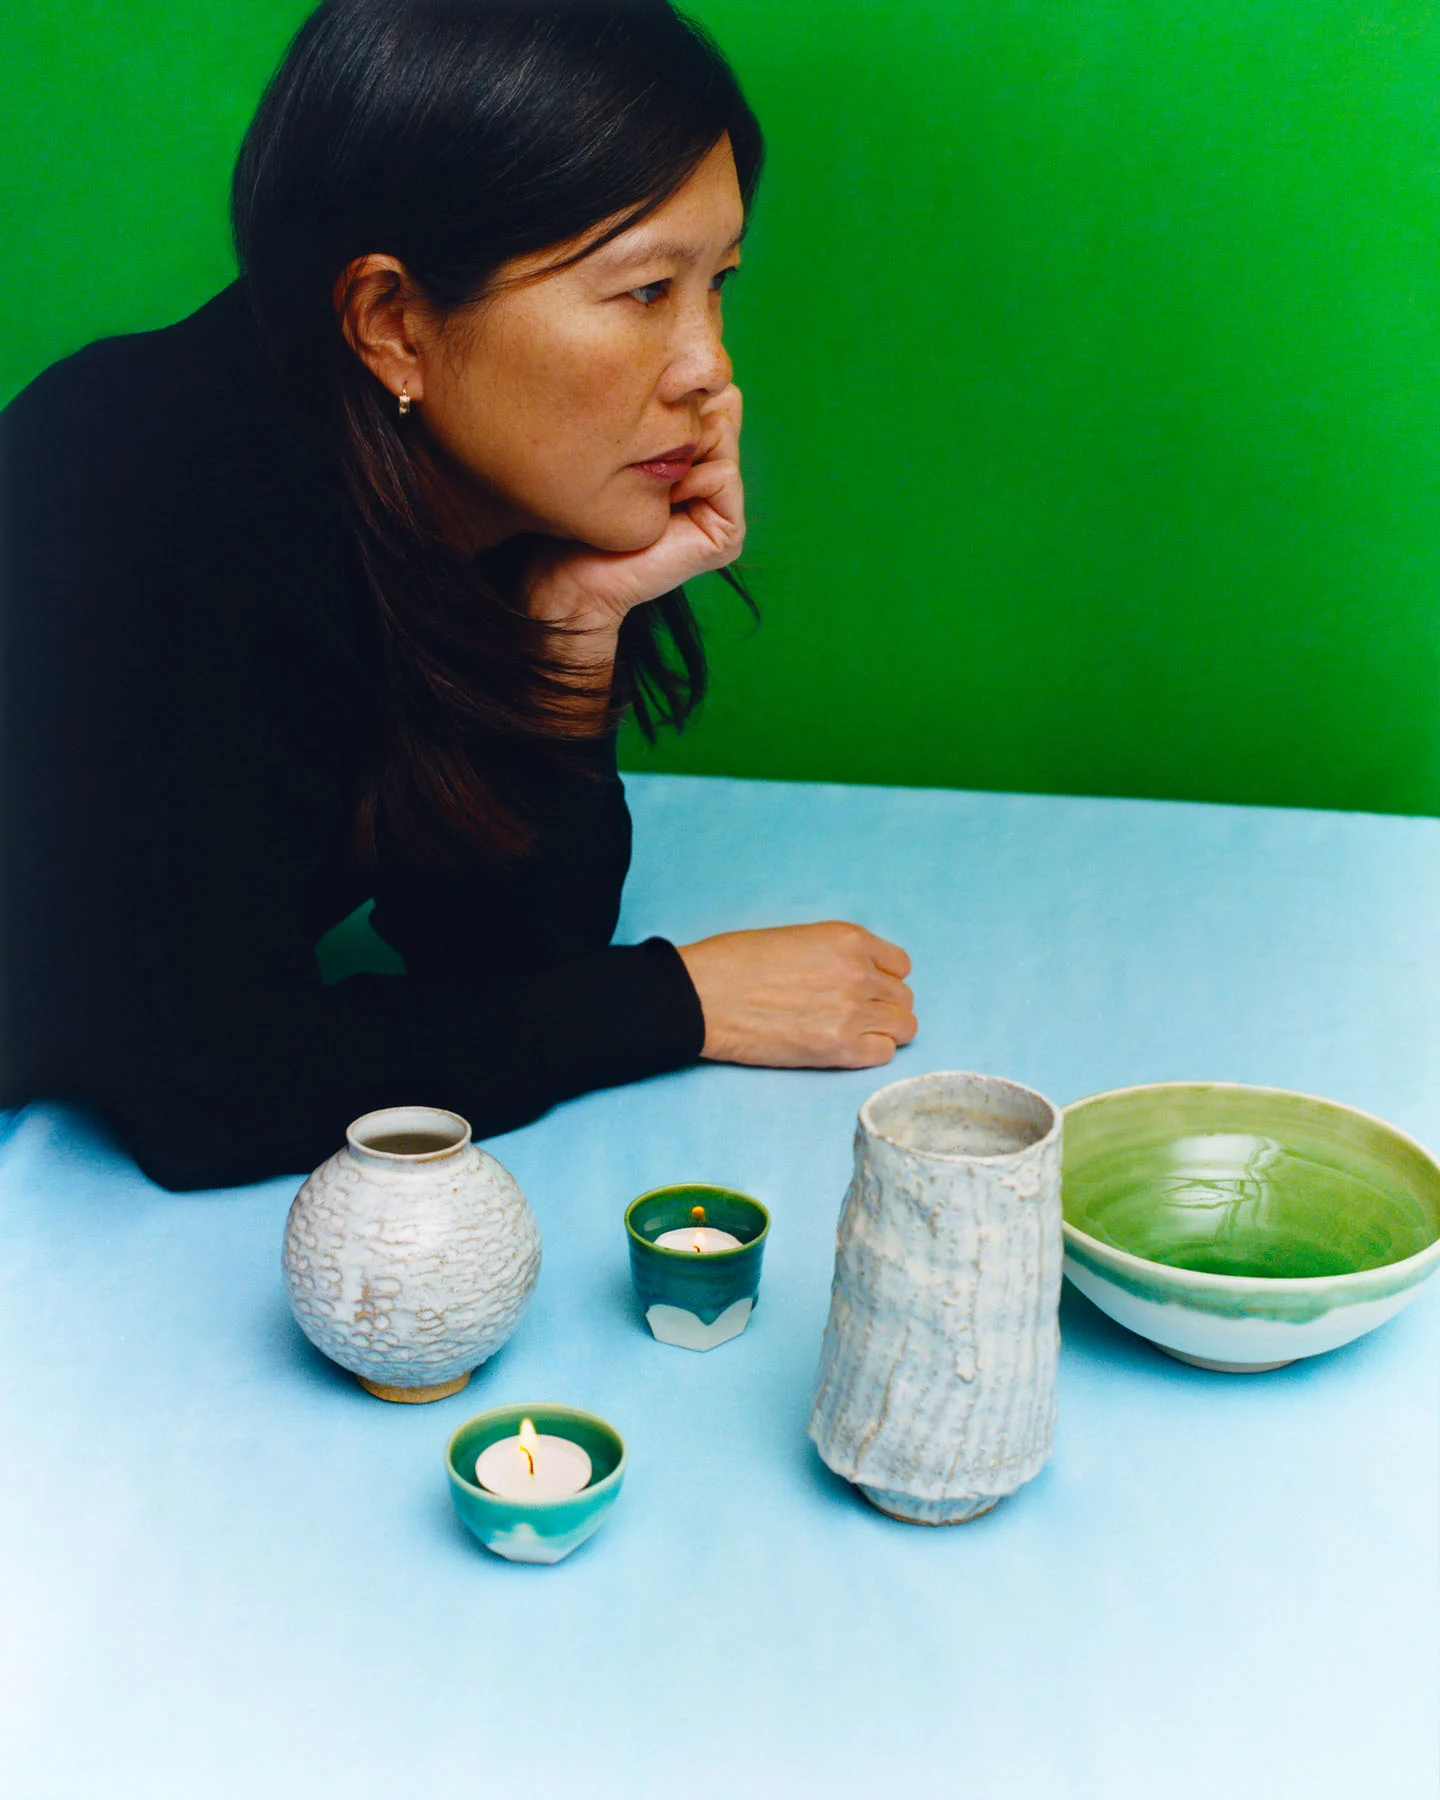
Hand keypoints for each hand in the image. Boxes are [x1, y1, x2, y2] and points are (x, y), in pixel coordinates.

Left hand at [527, 384, 744, 633]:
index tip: (633, 425)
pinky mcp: (727, 534)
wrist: (570, 576)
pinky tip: (664, 504)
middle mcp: (714, 480)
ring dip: (681, 450)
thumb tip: (686, 364)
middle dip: (680, 418)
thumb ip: (655, 407)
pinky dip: (691, 480)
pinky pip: (724, 472)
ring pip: (724, 432)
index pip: (710, 393)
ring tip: (652, 484)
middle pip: (723, 406)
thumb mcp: (618, 441)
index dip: (676, 395)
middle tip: (644, 460)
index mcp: (694, 455)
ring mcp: (724, 509)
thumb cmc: (578, 510)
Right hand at [676, 922, 917, 1068]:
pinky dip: (871, 1051)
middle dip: (883, 1006)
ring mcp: (852, 1012)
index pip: (899, 965)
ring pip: (903, 1026)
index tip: (866, 988)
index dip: (883, 978)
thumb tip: (858, 976)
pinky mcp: (838, 1048)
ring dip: (883, 1030)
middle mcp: (859, 973)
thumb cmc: (736, 963)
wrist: (703, 996)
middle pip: (902, 998)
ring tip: (852, 1033)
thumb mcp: (798, 938)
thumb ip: (837, 955)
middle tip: (853, 1014)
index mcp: (849, 939)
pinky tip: (843, 1047)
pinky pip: (884, 1053)